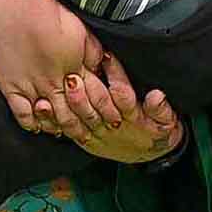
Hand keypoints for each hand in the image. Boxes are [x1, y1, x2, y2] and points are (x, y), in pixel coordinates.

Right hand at [0, 0, 118, 136]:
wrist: (15, 12)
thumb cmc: (47, 15)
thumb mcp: (81, 31)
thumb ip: (92, 52)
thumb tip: (102, 65)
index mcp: (75, 68)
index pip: (96, 97)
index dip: (107, 110)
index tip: (114, 119)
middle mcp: (55, 83)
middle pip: (75, 112)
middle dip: (87, 126)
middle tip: (93, 136)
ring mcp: (33, 88)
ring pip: (52, 117)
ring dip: (63, 128)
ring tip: (70, 135)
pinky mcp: (12, 87)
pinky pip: (23, 114)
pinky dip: (32, 123)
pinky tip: (38, 127)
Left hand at [44, 53, 182, 162]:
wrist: (150, 155)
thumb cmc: (157, 132)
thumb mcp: (168, 121)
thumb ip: (161, 108)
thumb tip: (157, 96)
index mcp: (134, 117)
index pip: (123, 94)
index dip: (115, 75)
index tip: (106, 56)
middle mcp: (113, 126)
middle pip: (97, 108)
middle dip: (84, 92)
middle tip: (74, 75)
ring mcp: (99, 134)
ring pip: (80, 120)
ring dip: (69, 104)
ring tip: (58, 89)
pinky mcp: (87, 141)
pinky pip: (70, 131)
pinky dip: (55, 121)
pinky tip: (43, 108)